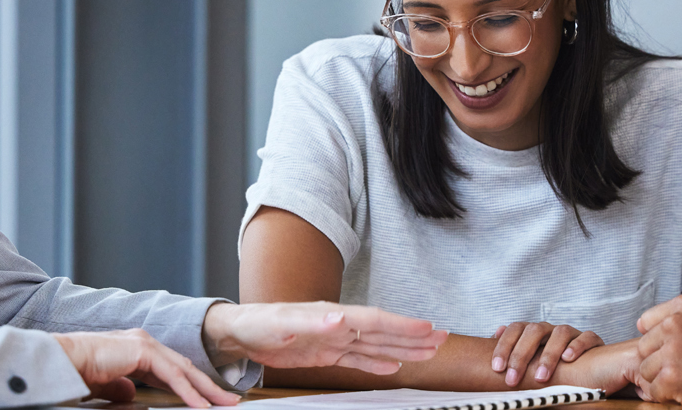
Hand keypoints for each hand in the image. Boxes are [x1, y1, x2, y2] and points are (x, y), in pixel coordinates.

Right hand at [53, 329, 241, 407]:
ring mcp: (146, 343)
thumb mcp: (107, 384)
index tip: (207, 398)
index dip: (191, 384)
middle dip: (208, 385)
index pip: (173, 369)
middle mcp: (145, 342)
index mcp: (138, 349)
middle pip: (185, 367)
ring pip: (184, 371)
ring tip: (223, 404)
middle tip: (229, 400)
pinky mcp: (143, 351)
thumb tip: (131, 395)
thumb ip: (121, 387)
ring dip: (206, 390)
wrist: (63, 361)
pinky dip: (189, 392)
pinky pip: (173, 376)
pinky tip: (201, 405)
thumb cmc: (79, 371)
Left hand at [203, 301, 447, 374]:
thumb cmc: (258, 322)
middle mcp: (338, 325)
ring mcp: (335, 339)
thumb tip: (341, 319)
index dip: (401, 325)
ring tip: (428, 351)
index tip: (427, 328)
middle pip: (383, 331)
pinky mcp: (327, 353)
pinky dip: (378, 363)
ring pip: (376, 345)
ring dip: (402, 348)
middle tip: (442, 338)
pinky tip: (394, 367)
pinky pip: (359, 358)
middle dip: (412, 336)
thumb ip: (313, 322)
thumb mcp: (282, 323)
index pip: (373, 320)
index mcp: (332, 315)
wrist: (239, 330)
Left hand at [490, 322, 602, 385]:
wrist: (586, 362)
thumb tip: (486, 346)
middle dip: (521, 355)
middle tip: (513, 379)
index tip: (496, 368)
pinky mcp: (591, 339)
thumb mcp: (529, 358)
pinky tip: (568, 359)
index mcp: (532, 330)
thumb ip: (511, 352)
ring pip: (560, 333)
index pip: (514, 329)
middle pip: (534, 331)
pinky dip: (577, 346)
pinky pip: (586, 337)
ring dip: (548, 355)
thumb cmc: (549, 361)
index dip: (504, 346)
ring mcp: (570, 332)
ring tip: (541, 376)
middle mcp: (550, 328)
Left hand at [635, 295, 681, 409]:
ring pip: (645, 369)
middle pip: (643, 347)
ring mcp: (672, 352)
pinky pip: (653, 389)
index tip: (669, 348)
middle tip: (681, 368)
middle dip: (657, 360)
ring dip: (661, 378)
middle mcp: (674, 325)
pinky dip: (666, 394)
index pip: (646, 322)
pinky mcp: (672, 378)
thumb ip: (681, 317)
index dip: (656, 339)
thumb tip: (645, 325)